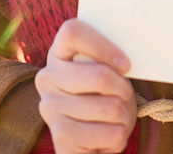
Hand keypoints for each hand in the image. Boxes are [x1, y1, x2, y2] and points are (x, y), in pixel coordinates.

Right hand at [34, 17, 136, 153]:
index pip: (73, 33)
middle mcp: (47, 78)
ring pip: (111, 108)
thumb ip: (109, 57)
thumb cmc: (104, 94)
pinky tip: (109, 134)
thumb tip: (125, 60)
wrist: (92, 138)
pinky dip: (120, 135)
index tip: (125, 64)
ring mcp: (51, 109)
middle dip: (123, 88)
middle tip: (125, 94)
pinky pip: (110, 134)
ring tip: (117, 116)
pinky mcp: (62, 140)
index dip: (102, 46)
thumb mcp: (105, 70)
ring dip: (124, 115)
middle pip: (100, 75)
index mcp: (58, 53)